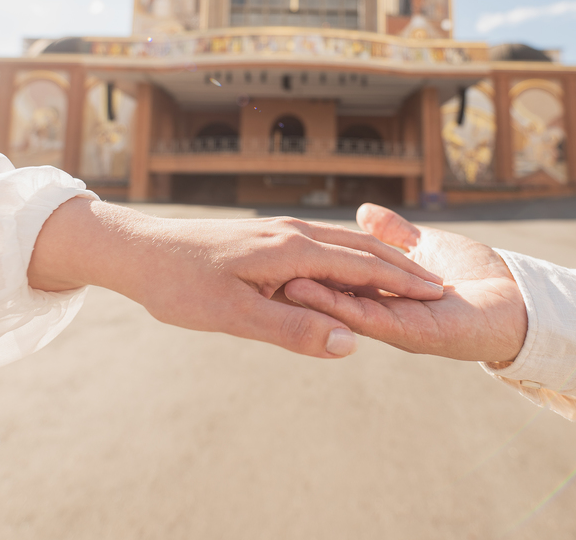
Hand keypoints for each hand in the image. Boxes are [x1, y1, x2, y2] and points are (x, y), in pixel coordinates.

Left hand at [28, 198, 444, 358]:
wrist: (137, 250)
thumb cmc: (180, 286)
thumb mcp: (233, 316)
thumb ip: (292, 329)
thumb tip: (349, 343)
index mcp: (290, 251)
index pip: (361, 266)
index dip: (401, 283)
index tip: (438, 295)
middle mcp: (290, 234)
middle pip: (359, 249)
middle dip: (400, 268)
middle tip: (437, 286)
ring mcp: (278, 232)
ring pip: (341, 242)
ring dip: (377, 259)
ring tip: (407, 275)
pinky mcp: (265, 237)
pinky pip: (321, 243)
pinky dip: (350, 254)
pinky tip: (349, 265)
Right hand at [283, 203, 527, 363]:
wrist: (519, 301)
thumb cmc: (477, 274)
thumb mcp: (427, 244)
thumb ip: (396, 233)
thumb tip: (367, 213)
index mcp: (381, 292)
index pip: (335, 277)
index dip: (306, 268)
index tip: (272, 258)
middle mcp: (382, 311)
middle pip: (332, 295)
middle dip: (301, 286)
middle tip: (259, 277)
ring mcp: (395, 324)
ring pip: (344, 309)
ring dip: (312, 298)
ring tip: (276, 283)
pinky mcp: (413, 332)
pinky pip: (371, 319)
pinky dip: (341, 307)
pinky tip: (315, 296)